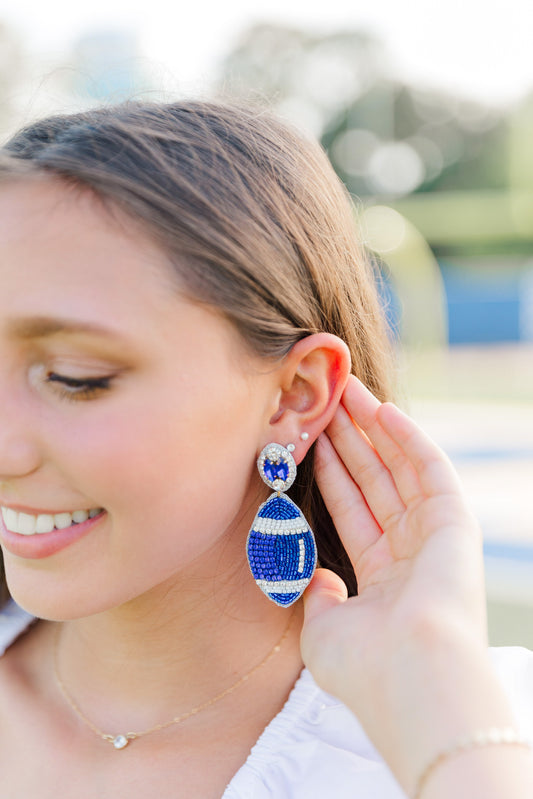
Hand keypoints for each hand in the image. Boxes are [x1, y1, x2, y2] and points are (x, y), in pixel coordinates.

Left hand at [300, 376, 490, 785]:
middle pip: (374, 481)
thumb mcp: (323, 629)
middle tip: (327, 400)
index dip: (331, 472)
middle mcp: (410, 553)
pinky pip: (429, 469)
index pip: (352, 510)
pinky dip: (407, 438)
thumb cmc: (363, 665)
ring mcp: (434, 536)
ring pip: (399, 468)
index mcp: (382, 578)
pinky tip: (382, 410)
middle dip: (349, 440)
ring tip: (347, 390)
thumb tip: (312, 576)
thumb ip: (318, 595)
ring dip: (373, 429)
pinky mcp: (456, 523)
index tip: (311, 439)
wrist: (410, 681)